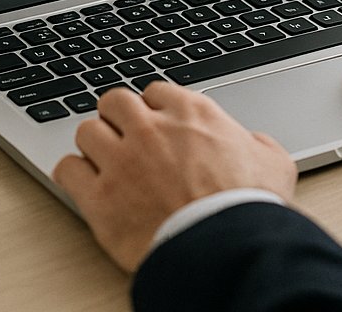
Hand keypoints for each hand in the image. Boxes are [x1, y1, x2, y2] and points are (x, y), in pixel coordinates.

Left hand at [52, 82, 296, 271]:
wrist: (226, 249)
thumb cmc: (248, 208)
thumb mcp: (274, 163)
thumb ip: (257, 144)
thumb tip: (255, 144)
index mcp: (192, 114)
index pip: (156, 91)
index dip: (154, 110)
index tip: (157, 125)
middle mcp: (152, 129)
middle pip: (114, 101)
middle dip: (117, 117)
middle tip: (124, 138)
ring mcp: (122, 160)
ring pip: (86, 131)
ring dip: (93, 145)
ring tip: (102, 161)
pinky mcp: (100, 197)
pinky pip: (67, 170)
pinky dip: (73, 175)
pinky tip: (84, 184)